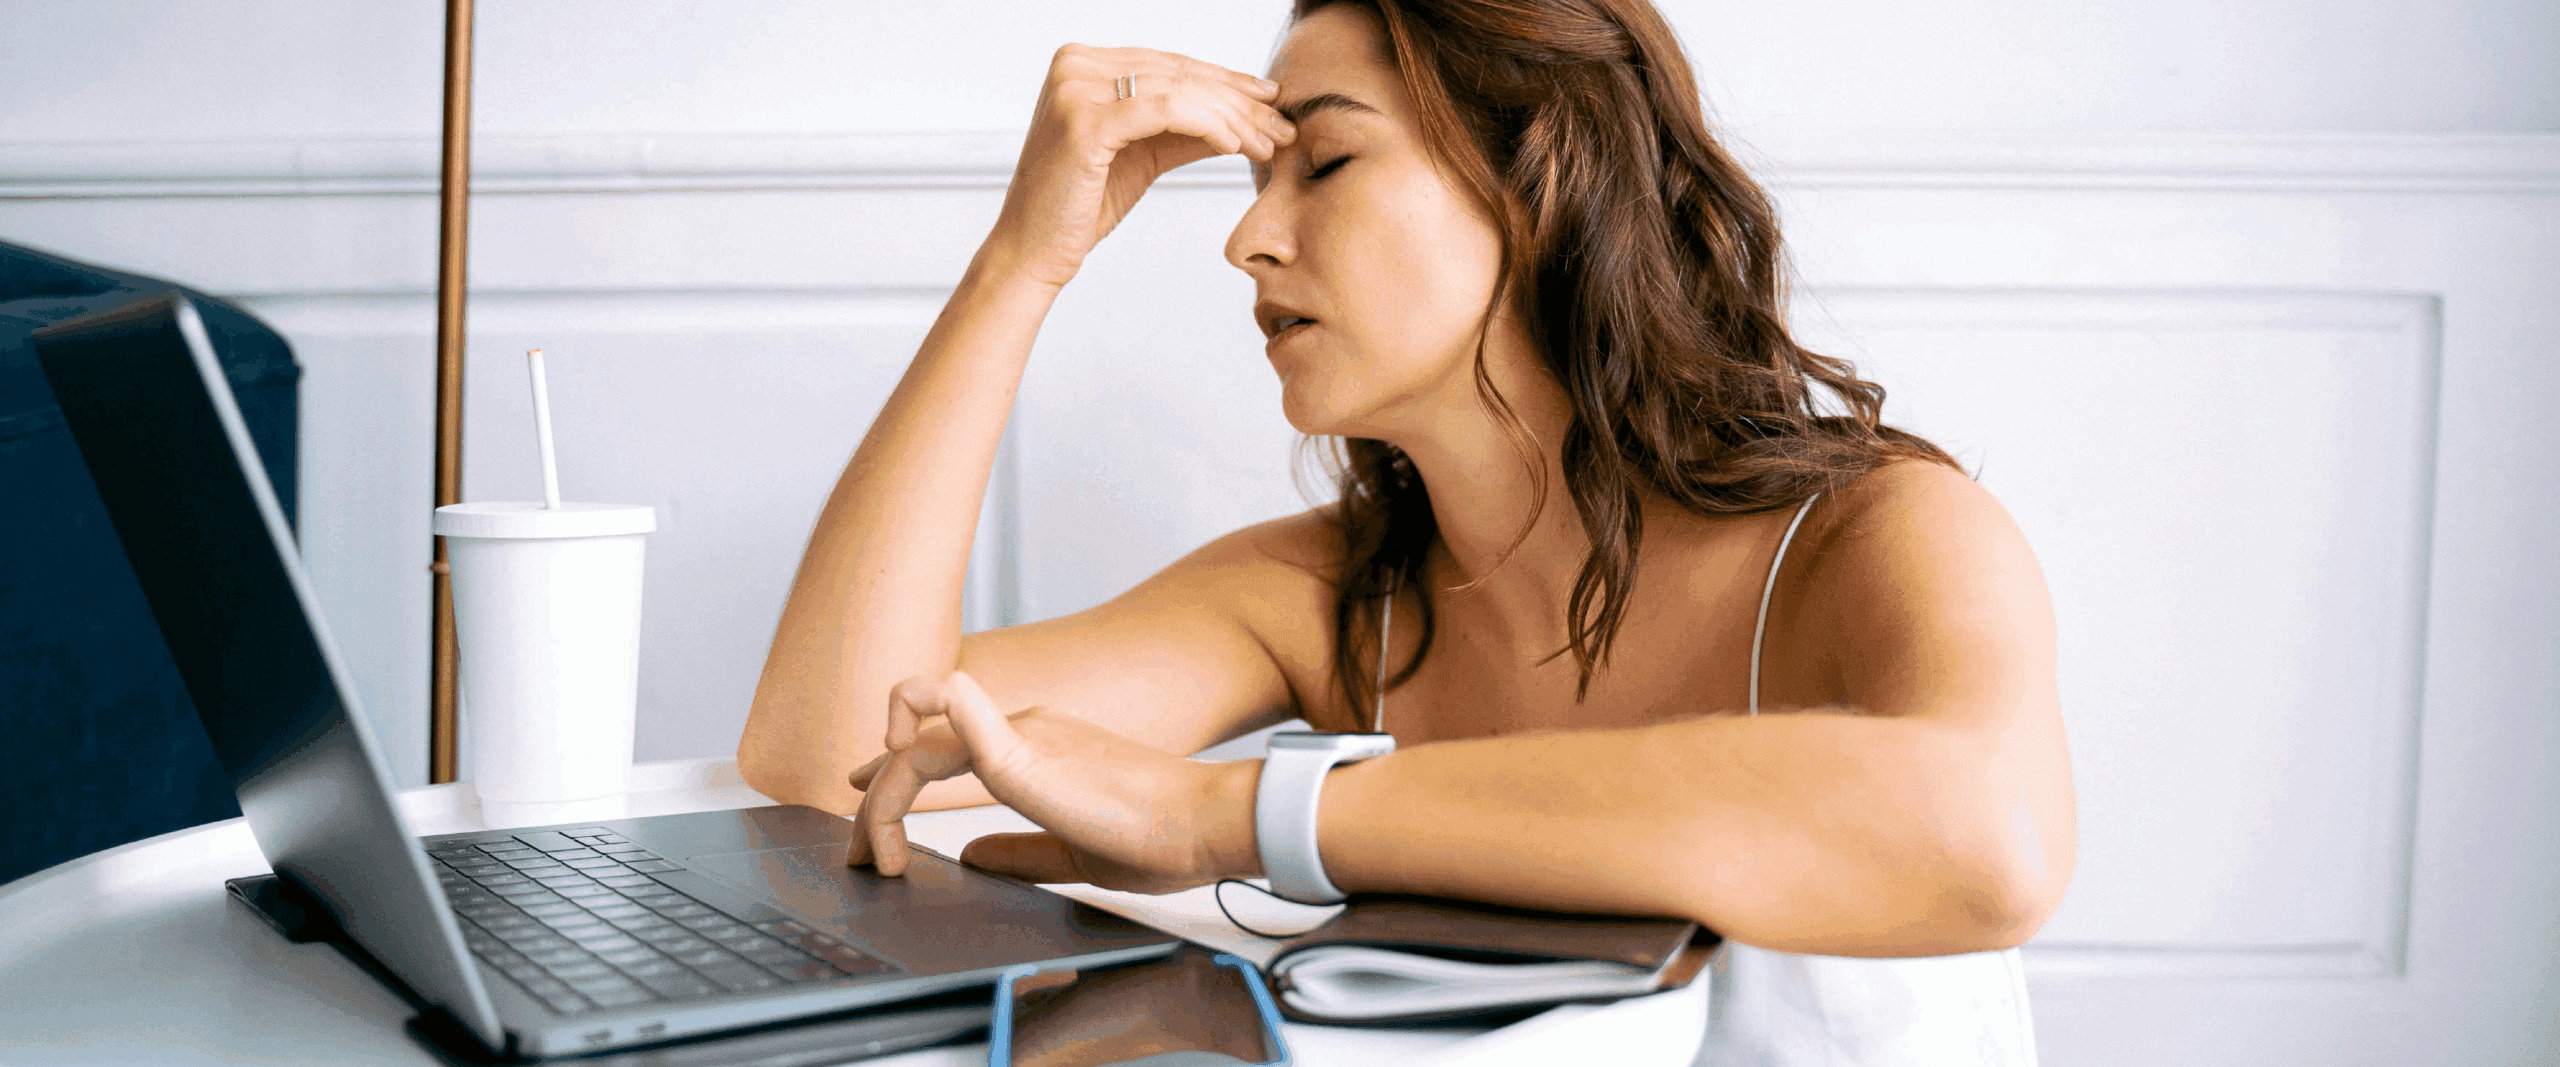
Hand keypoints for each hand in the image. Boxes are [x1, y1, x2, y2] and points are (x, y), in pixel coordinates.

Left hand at [845, 670, 1257, 894]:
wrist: (1205, 821)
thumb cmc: (1162, 834)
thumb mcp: (1074, 850)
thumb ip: (1021, 851)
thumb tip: (975, 857)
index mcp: (1039, 744)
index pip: (945, 742)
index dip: (894, 772)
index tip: (866, 802)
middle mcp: (1025, 727)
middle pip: (919, 747)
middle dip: (875, 798)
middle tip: (861, 852)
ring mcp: (1022, 734)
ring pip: (916, 746)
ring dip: (880, 798)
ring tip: (873, 852)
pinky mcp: (1021, 752)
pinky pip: (948, 720)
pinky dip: (901, 767)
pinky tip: (884, 812)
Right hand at [980, 44, 1296, 288]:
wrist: (1033, 251)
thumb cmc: (1081, 206)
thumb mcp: (1142, 154)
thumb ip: (1185, 128)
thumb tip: (1243, 116)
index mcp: (1083, 64)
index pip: (1170, 65)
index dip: (1226, 82)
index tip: (1269, 102)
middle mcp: (1075, 64)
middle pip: (1179, 75)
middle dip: (1239, 102)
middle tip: (1283, 126)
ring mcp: (1075, 88)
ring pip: (1179, 91)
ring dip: (1234, 118)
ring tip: (1269, 143)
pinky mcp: (1084, 120)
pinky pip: (1165, 111)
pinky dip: (1208, 125)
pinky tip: (1236, 145)